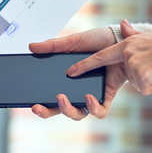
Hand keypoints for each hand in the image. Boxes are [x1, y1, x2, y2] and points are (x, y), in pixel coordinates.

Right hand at [28, 21, 151, 120]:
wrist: (120, 38)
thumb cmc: (97, 41)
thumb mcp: (72, 42)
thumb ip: (52, 46)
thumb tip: (32, 47)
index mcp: (66, 81)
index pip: (49, 98)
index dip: (41, 106)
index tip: (32, 104)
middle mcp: (77, 91)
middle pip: (60, 110)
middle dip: (47, 112)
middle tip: (39, 106)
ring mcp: (92, 94)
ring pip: (78, 114)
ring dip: (68, 110)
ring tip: (62, 98)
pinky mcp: (107, 95)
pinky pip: (100, 111)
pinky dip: (93, 108)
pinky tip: (88, 97)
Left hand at [68, 20, 151, 94]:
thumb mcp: (146, 36)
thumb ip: (132, 33)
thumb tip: (123, 24)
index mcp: (125, 47)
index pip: (99, 57)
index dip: (84, 65)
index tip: (70, 72)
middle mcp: (126, 57)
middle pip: (126, 74)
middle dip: (137, 75)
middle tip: (146, 68)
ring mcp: (133, 68)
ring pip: (136, 82)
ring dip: (148, 79)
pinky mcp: (141, 80)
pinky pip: (145, 89)